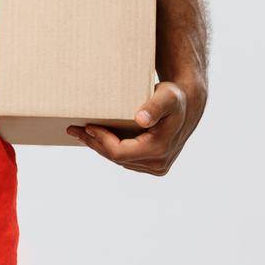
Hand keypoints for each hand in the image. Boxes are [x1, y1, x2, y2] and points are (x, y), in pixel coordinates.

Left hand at [68, 79, 205, 175]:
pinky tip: (101, 138)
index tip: (88, 126)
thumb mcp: (167, 96)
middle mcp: (158, 164)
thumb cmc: (175, 98)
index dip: (101, 140)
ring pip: (120, 160)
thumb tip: (141, 119)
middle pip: (116, 158)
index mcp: (158, 149)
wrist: (188, 107)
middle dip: (95, 143)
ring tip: (84, 133)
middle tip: (75, 130)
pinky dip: (113, 149)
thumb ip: (155, 106)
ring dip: (101, 147)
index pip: (119, 152)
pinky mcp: (154, 166)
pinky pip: (127, 160)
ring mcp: (157, 167)